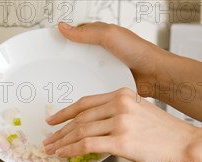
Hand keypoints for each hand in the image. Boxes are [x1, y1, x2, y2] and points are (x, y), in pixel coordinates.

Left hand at [43, 88, 197, 161]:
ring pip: (80, 131)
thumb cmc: (169, 136)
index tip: (53, 120)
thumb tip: (98, 130)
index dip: (66, 112)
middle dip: (60, 130)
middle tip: (48, 139)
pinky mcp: (120, 142)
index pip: (86, 102)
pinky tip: (63, 154)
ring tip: (52, 149)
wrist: (188, 147)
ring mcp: (120, 122)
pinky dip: (71, 150)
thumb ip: (120, 116)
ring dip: (62, 141)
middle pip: (80, 117)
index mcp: (124, 95)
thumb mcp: (143, 115)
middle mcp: (120, 105)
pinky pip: (87, 145)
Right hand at [55, 22, 171, 96]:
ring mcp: (103, 70)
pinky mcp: (106, 85)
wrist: (155, 76)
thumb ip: (86, 33)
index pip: (74, 36)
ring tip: (56, 85)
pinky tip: (75, 94)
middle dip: (62, 63)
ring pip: (80, 73)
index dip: (61, 41)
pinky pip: (90, 86)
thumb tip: (63, 27)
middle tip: (47, 70)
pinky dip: (82, 90)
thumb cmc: (139, 52)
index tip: (46, 48)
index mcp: (100, 37)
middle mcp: (100, 53)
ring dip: (71, 79)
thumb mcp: (109, 36)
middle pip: (74, 57)